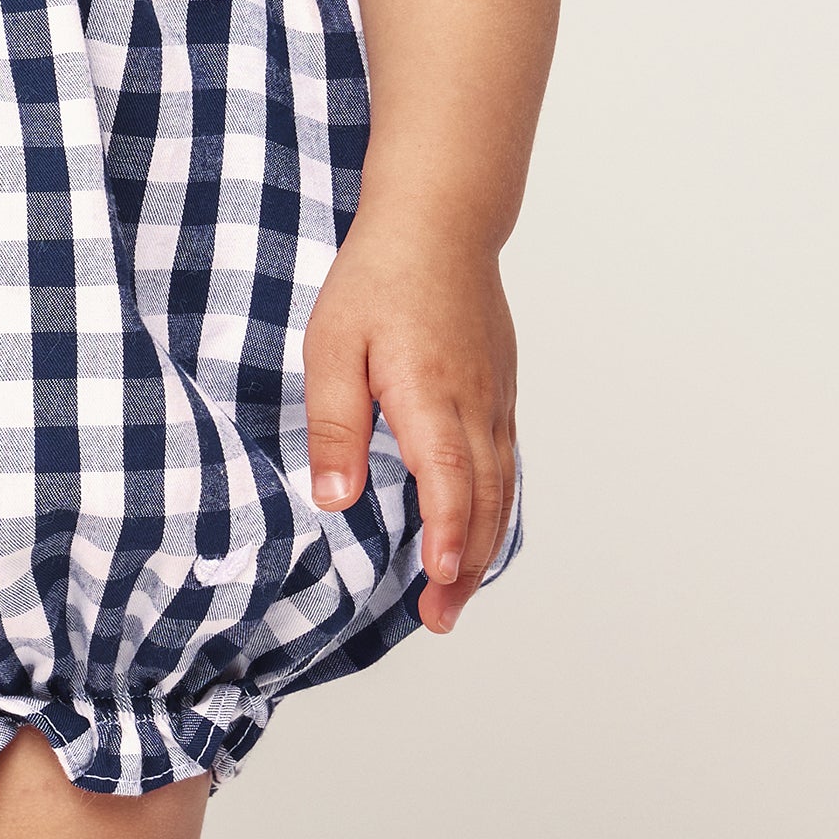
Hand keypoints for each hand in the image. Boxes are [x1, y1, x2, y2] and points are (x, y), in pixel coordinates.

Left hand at [302, 212, 517, 633]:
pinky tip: (476, 529)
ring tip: (454, 591)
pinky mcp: (500, 391)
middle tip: (439, 616)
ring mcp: (495, 399)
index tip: (437, 581)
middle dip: (464, 566)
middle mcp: (474, 405)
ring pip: (501, 488)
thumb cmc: (379, 278)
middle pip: (483, 502)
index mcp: (430, 394)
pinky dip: (495, 508)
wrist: (438, 222)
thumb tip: (334, 498)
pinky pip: (506, 463)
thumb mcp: (333, 344)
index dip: (445, 536)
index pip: (449, 480)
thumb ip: (335, 424)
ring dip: (481, 545)